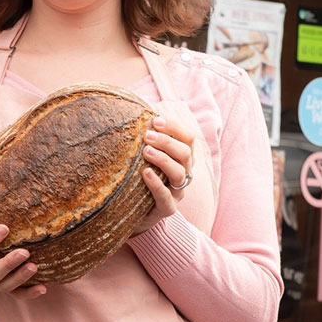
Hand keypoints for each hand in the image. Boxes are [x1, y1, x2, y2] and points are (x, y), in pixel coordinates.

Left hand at [134, 115, 194, 234]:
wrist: (135, 214)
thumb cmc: (140, 177)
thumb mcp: (144, 155)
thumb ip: (145, 135)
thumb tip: (134, 108)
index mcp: (182, 157)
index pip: (188, 137)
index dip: (174, 127)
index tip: (155, 121)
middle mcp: (184, 173)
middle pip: (185, 153)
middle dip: (167, 142)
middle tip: (147, 135)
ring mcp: (177, 192)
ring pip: (179, 173)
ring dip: (163, 159)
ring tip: (146, 151)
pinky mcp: (167, 209)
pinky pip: (166, 198)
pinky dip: (157, 184)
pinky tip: (145, 173)